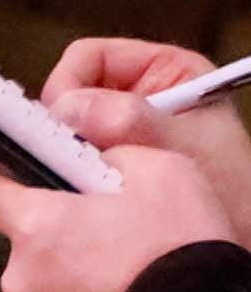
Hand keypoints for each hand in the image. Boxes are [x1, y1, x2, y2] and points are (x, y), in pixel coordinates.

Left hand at [0, 141, 241, 291]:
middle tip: (111, 242)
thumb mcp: (162, 172)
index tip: (6, 181)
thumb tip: (97, 162)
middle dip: (60, 242)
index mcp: (35, 227)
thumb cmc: (175, 244)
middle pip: (27, 249)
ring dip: (69, 287)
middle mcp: (17, 279)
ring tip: (122, 287)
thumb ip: (115, 158)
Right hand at [35, 34, 250, 202]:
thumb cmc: (232, 186)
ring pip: (66, 132)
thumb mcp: (181, 142)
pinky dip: (71, 178)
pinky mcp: (108, 168)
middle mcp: (138, 98)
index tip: (59, 122)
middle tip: (67, 156)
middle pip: (70, 96)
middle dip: (64, 126)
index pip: (90, 58)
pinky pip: (71, 165)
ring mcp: (120, 134)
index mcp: (164, 72)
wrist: (243, 233)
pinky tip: (87, 194)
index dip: (67, 85)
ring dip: (68, 156)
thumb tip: (68, 106)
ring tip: (85, 179)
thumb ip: (129, 119)